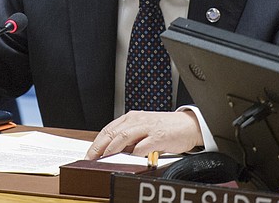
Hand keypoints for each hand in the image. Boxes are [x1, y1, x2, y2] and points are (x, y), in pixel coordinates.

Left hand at [85, 110, 202, 159]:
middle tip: (92, 160)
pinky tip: (128, 160)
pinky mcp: (158, 136)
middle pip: (112, 133)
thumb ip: (130, 139)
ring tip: (104, 160)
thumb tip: (113, 152)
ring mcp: (147, 127)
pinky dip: (133, 153)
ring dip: (112, 150)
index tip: (89, 155)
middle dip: (99, 148)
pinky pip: (142, 146)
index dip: (96, 143)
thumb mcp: (144, 129)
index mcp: (131, 117)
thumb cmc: (166, 128)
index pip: (108, 130)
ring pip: (123, 137)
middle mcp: (137, 120)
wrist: (189, 125)